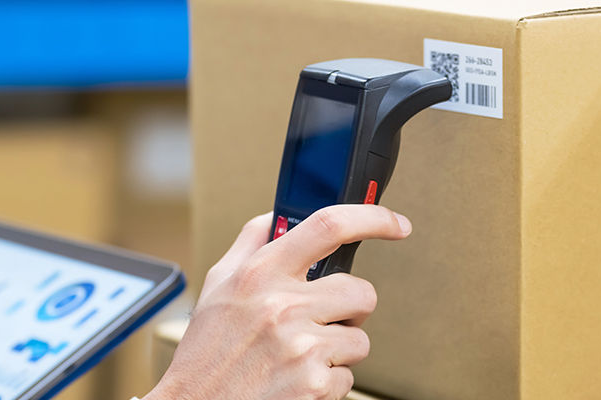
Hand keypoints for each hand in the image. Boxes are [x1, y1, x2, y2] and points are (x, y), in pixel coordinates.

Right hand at [144, 205, 411, 399]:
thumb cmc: (205, 353)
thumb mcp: (217, 285)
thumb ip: (250, 244)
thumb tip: (278, 215)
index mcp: (259, 274)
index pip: (329, 226)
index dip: (372, 218)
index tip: (394, 224)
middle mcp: (281, 306)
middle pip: (360, 291)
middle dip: (349, 309)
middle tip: (321, 320)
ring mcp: (300, 347)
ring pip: (359, 339)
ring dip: (337, 350)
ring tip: (298, 356)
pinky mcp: (313, 385)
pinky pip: (349, 377)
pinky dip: (328, 383)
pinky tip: (295, 381)